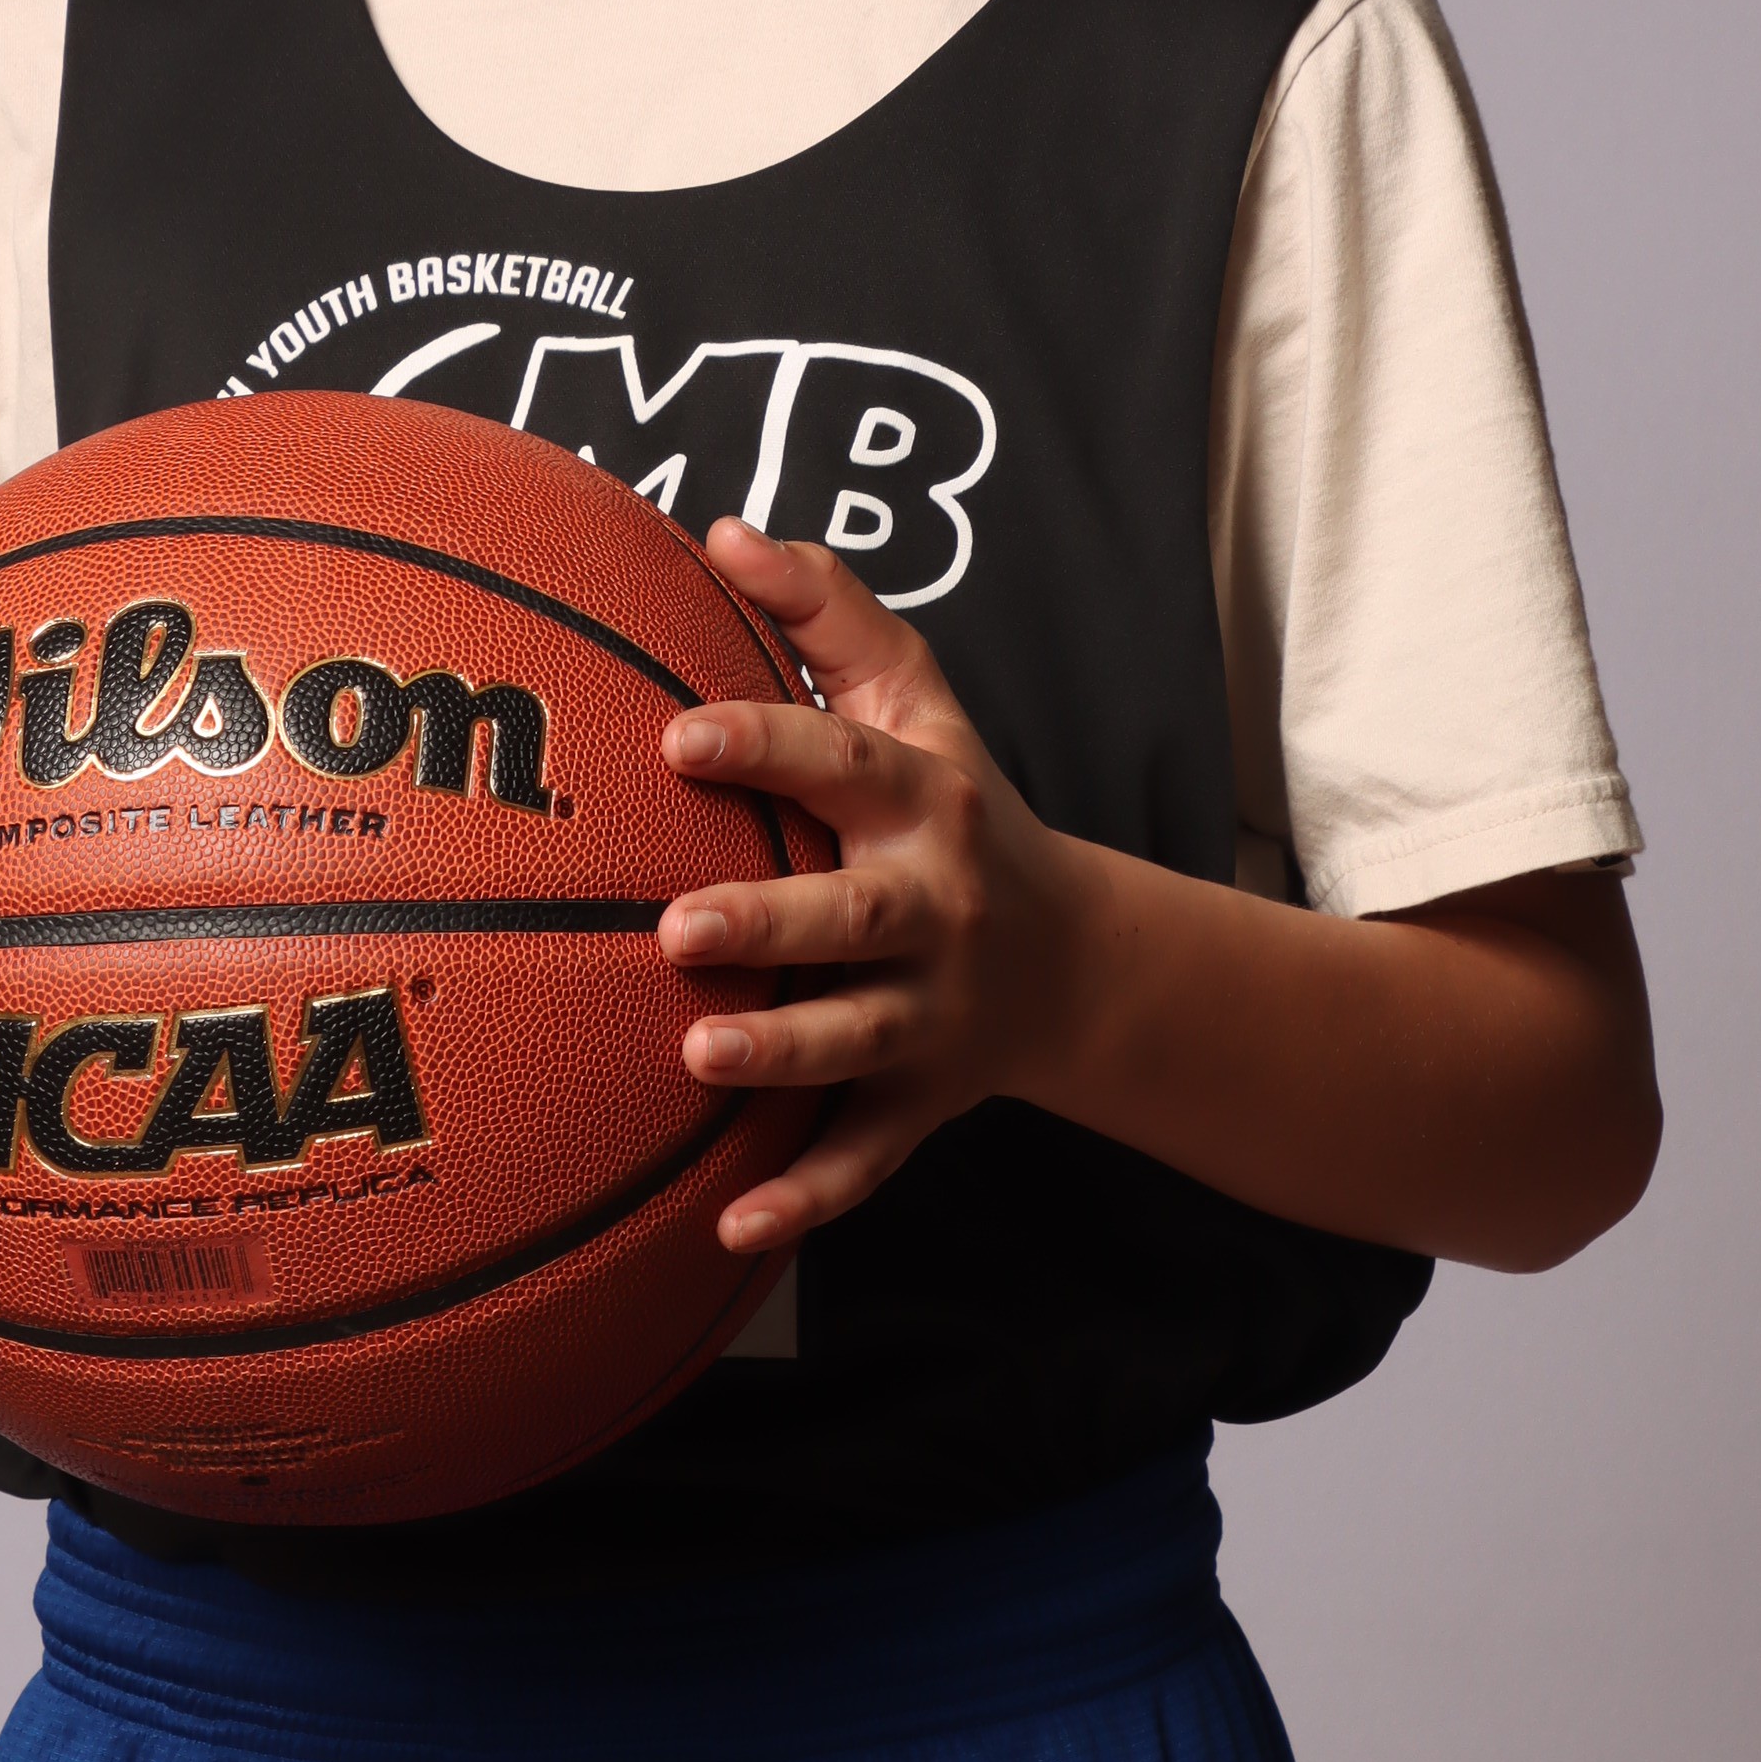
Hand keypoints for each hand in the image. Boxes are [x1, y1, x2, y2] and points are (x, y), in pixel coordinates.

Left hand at [659, 522, 1078, 1253]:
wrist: (1083, 961)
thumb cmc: (953, 808)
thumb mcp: (917, 700)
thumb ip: (826, 611)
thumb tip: (719, 531)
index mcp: (921, 803)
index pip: (844, 764)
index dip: (766, 745)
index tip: (677, 737)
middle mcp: (933, 909)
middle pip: (855, 914)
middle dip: (773, 921)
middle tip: (678, 926)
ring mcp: (933, 1014)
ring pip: (857, 1041)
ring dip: (784, 1052)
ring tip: (699, 1054)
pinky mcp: (923, 1103)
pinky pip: (865, 1161)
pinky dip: (805, 1202)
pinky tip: (728, 1230)